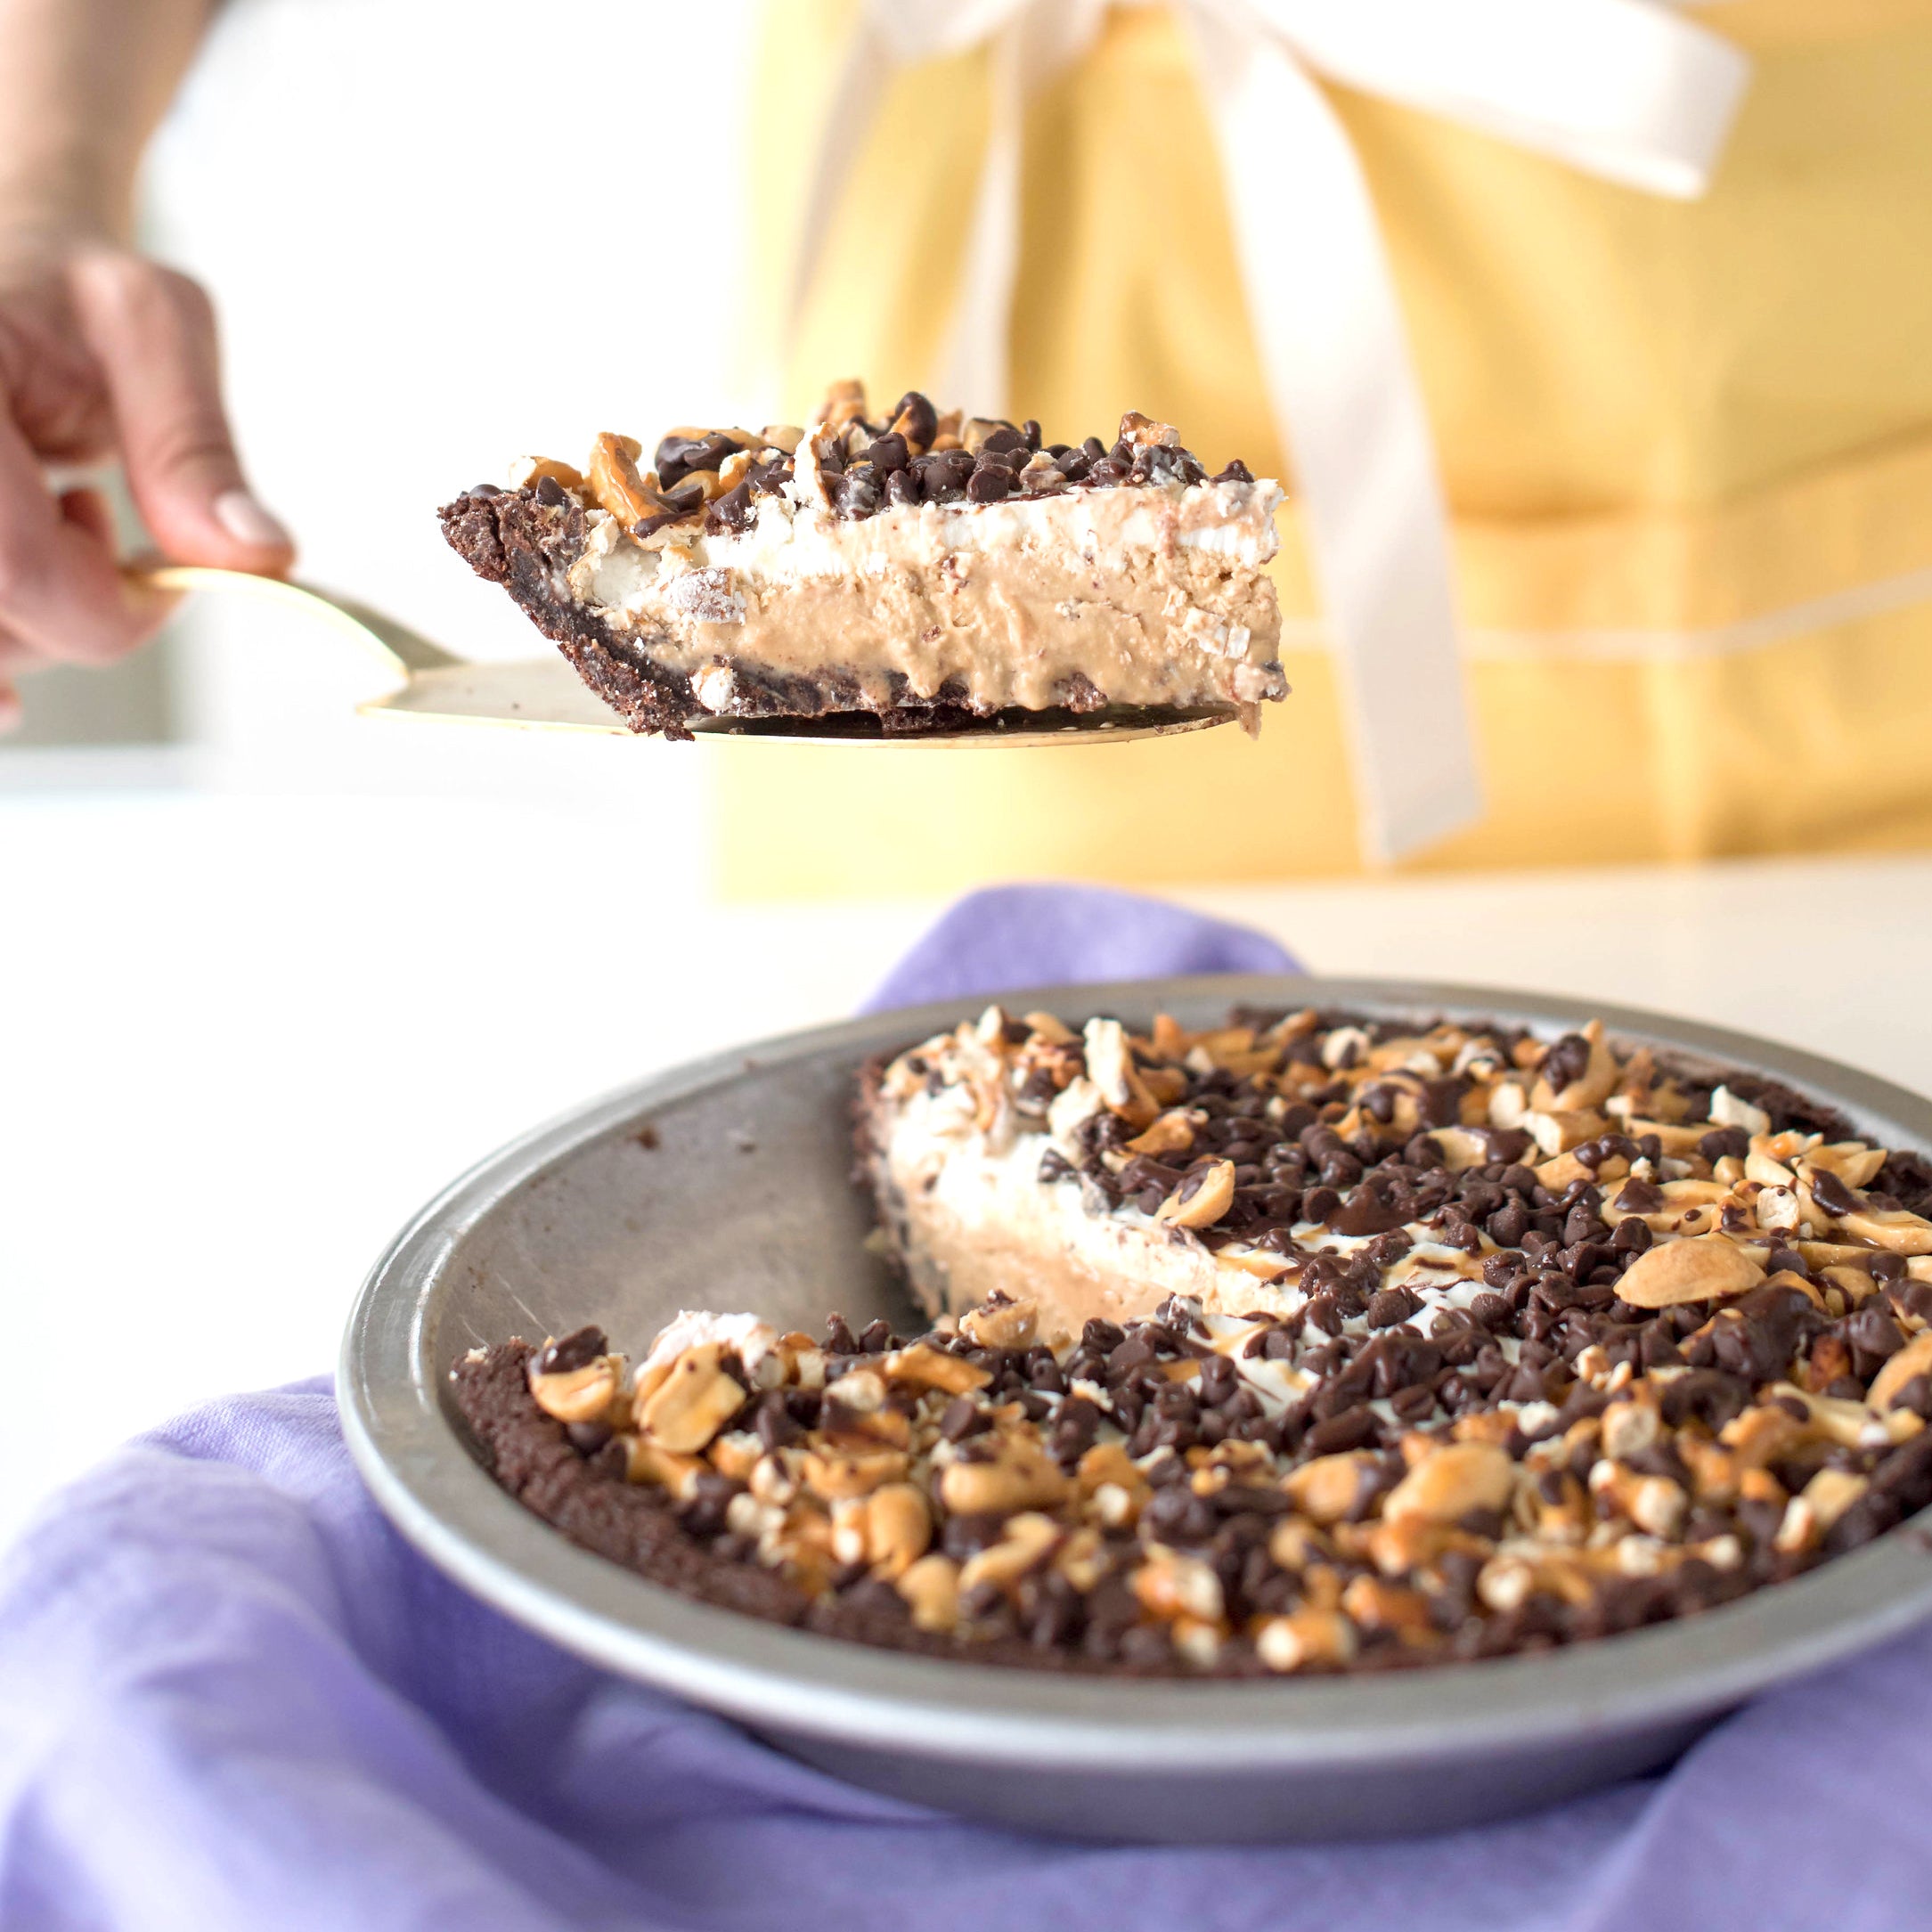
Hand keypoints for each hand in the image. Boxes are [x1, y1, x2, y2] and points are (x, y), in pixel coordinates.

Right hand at [0, 234, 293, 729]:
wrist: (13, 285)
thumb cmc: (75, 294)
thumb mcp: (156, 330)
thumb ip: (194, 449)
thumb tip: (258, 555)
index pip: (12, 561)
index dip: (104, 606)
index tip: (162, 578)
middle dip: (72, 619)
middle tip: (103, 534)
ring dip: (40, 624)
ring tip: (59, 521)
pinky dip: (17, 626)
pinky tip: (39, 577)